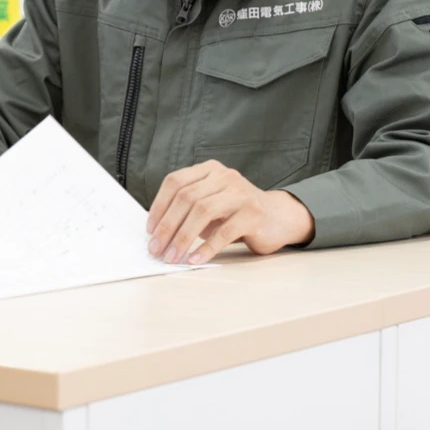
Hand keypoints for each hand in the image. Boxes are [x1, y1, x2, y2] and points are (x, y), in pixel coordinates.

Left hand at [145, 160, 314, 265]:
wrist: (279, 218)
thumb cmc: (236, 213)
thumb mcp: (210, 205)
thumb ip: (188, 210)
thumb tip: (158, 233)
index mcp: (209, 170)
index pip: (175, 182)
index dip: (159, 206)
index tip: (149, 230)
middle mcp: (224, 176)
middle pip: (186, 197)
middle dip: (167, 226)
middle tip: (156, 249)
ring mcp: (240, 193)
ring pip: (203, 211)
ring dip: (183, 237)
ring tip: (173, 256)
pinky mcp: (254, 213)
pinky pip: (225, 231)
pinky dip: (207, 247)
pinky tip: (195, 258)